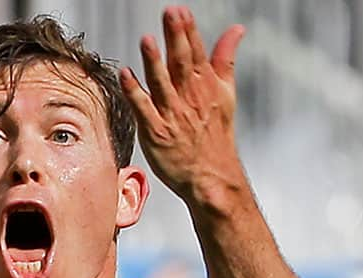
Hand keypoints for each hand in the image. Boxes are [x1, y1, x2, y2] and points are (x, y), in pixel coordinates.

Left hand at [120, 6, 246, 204]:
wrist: (212, 176)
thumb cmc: (216, 135)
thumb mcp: (227, 94)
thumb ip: (226, 60)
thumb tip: (237, 29)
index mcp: (206, 86)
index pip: (197, 53)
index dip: (188, 31)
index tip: (180, 10)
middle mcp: (190, 98)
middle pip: (182, 63)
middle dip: (176, 38)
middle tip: (169, 13)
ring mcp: (173, 116)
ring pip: (162, 84)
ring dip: (154, 62)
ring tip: (147, 40)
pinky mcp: (157, 133)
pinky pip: (144, 110)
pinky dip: (135, 92)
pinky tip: (125, 74)